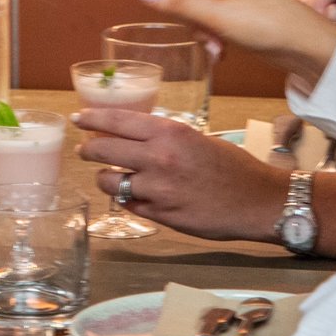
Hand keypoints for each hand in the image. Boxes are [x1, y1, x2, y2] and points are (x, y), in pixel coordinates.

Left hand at [73, 107, 291, 244]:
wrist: (258, 201)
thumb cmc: (232, 166)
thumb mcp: (196, 138)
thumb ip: (163, 138)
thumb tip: (133, 137)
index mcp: (169, 133)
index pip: (117, 121)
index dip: (91, 118)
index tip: (77, 118)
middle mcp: (158, 159)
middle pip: (103, 151)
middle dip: (88, 150)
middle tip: (85, 150)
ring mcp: (157, 190)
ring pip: (110, 183)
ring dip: (106, 179)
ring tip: (111, 178)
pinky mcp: (161, 216)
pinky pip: (130, 205)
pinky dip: (128, 200)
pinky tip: (135, 196)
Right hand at [105, 0, 335, 92]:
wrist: (308, 46)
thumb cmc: (269, 26)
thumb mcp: (219, 18)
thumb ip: (179, 4)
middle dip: (180, 14)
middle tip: (206, 39)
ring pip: (190, 6)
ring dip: (197, 29)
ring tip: (219, 48)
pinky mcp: (234, 5)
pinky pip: (205, 17)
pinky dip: (208, 34)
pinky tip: (222, 51)